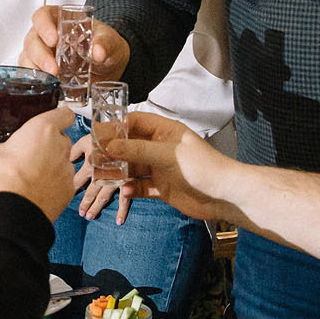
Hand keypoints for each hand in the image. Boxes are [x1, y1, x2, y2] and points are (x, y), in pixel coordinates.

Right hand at [0, 106, 77, 219]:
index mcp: (43, 130)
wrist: (16, 213)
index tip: (50, 117)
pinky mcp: (68, 190)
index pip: (64, 112)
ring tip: (30, 172)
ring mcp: (66, 170)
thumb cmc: (6, 181)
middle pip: (60, 138)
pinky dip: (52, 183)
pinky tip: (36, 188)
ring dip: (50, 163)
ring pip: (61, 160)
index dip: (57, 114)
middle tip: (28, 150)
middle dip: (47, 143)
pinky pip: (62, 181)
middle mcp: (60, 147)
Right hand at [21, 4, 128, 79]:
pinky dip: (36, 81)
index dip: (44, 26)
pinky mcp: (42, 70)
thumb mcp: (110, 41)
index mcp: (59, 19)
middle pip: (33, 40)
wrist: (109, 65)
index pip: (43, 16)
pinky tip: (47, 86)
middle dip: (41, 55)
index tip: (53, 39)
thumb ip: (105, 43)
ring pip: (28, 58)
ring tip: (52, 80)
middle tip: (54, 69)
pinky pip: (31, 75)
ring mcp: (41, 53)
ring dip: (37, 70)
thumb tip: (99, 52)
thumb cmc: (104, 45)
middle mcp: (45, 34)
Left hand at [66, 130, 131, 222]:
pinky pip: (125, 200)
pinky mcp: (128, 182)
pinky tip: (119, 221)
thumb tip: (67, 158)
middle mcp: (101, 175)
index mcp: (90, 165)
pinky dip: (122, 211)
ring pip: (104, 197)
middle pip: (90, 192)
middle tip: (81, 213)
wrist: (129, 134)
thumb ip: (75, 150)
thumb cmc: (108, 135)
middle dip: (85, 203)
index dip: (71, 187)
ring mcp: (114, 180)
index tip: (66, 194)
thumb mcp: (88, 139)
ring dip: (96, 207)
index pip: (78, 180)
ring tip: (90, 217)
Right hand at [98, 112, 240, 225]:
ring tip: (104, 178)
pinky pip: (140, 186)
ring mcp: (160, 168)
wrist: (224, 196)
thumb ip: (138, 150)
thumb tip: (109, 146)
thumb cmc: (202, 167)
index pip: (134, 122)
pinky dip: (132, 189)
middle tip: (95, 160)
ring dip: (119, 173)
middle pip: (129, 147)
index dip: (116, 127)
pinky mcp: (161, 187)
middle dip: (113, 153)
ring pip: (132, 167)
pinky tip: (126, 191)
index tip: (98, 136)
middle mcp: (160, 148)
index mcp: (165, 131)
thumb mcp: (167, 155)